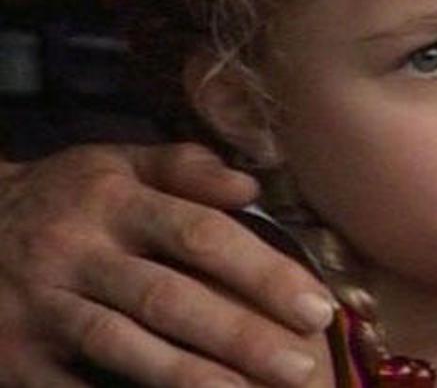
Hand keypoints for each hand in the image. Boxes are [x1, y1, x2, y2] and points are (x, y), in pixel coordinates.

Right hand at [0, 143, 335, 386]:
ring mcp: (43, 307)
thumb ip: (184, 167)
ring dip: (193, 379)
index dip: (262, 272)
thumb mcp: (116, 162)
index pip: (201, 235)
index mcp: (115, 200)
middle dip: (242, 336)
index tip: (314, 306)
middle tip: (302, 366)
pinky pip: (72, 387)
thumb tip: (250, 186)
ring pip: (126, 348)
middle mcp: (79, 252)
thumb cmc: (64, 195)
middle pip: (171, 299)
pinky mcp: (17, 355)